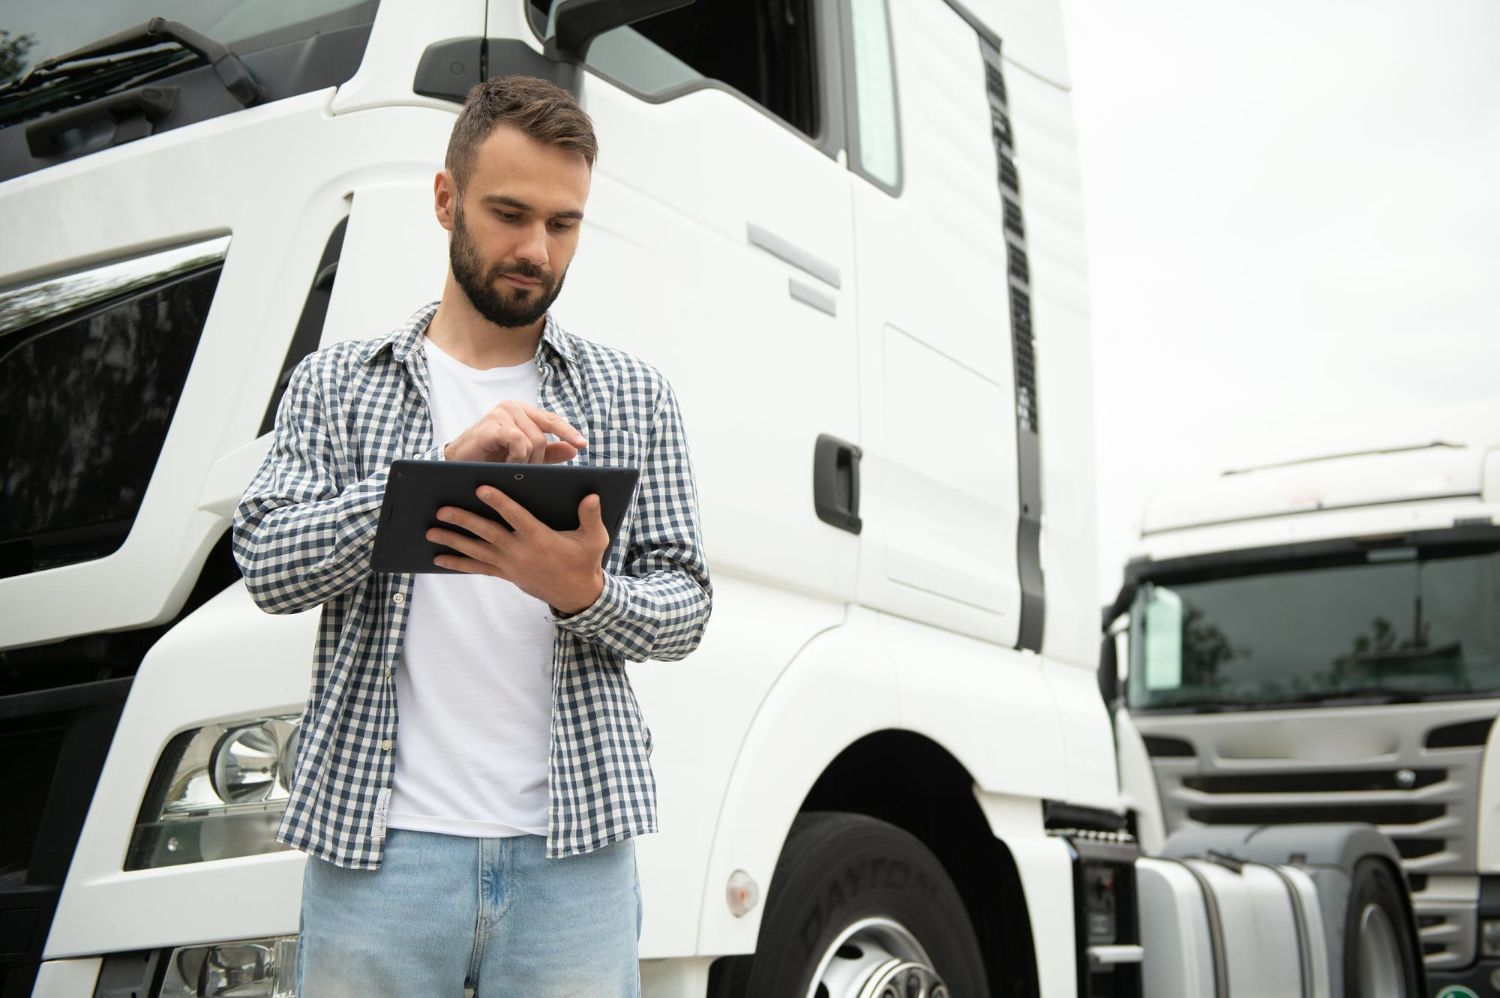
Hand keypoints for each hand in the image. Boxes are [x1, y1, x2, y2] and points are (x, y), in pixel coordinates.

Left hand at [427, 487, 608, 612]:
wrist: (576, 594)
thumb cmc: (585, 561)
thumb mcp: (595, 539)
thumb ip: (591, 516)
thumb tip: (591, 496)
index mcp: (540, 539)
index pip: (516, 517)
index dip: (499, 502)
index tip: (481, 488)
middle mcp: (520, 552)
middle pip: (487, 533)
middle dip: (463, 520)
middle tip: (441, 510)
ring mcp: (510, 564)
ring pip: (476, 550)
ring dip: (452, 541)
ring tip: (430, 531)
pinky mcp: (505, 573)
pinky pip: (477, 568)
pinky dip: (457, 563)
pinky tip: (438, 558)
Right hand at [444, 401, 586, 464]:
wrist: (459, 464)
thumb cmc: (489, 458)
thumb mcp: (523, 456)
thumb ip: (548, 452)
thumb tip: (574, 449)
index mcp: (523, 412)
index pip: (552, 420)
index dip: (568, 432)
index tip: (583, 445)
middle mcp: (513, 407)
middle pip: (543, 436)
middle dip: (539, 460)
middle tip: (527, 472)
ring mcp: (502, 413)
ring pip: (533, 441)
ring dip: (526, 461)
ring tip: (512, 468)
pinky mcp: (492, 424)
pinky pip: (519, 442)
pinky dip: (517, 457)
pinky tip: (507, 464)